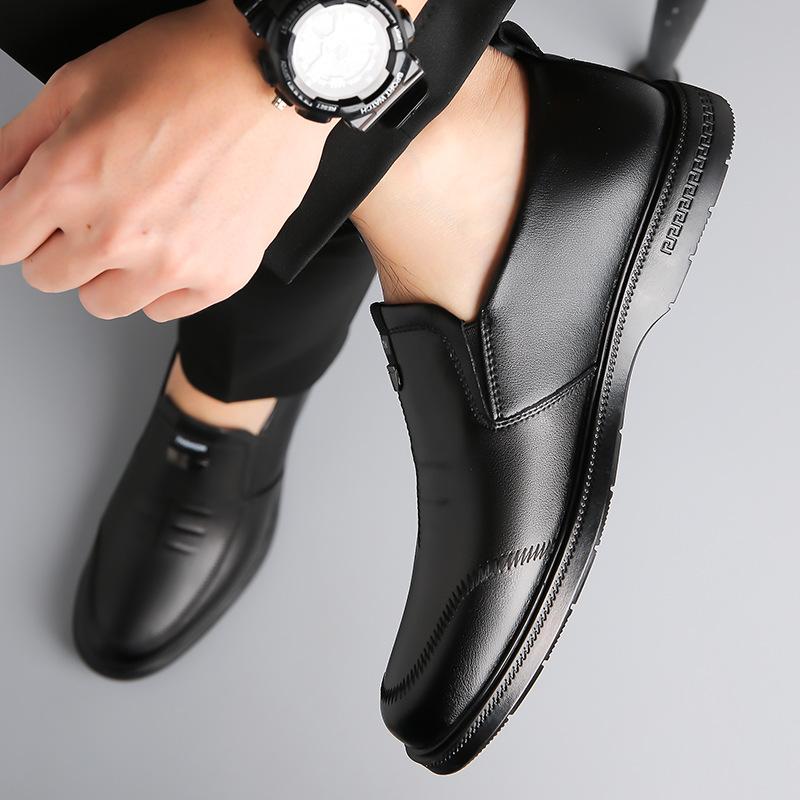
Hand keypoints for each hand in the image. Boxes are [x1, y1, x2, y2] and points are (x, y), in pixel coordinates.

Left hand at [0, 0, 330, 320]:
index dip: (12, 223)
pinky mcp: (219, 277)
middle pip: (48, 277)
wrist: (275, 81)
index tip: (28, 217)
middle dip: (58, 243)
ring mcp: (174, 263)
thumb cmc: (189, 70)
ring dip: (107, 272)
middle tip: (92, 209)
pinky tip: (176, 240)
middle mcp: (120, 233)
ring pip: (103, 302)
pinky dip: (160, 283)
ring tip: (137, 227)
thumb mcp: (80, 83)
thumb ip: (18, 143)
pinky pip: (162, 309)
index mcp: (72, 179)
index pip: (1, 241)